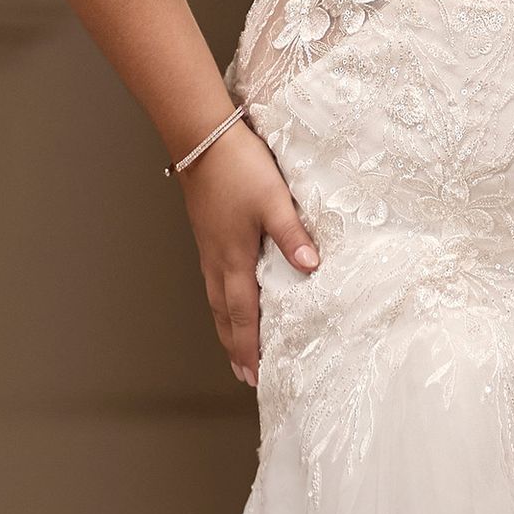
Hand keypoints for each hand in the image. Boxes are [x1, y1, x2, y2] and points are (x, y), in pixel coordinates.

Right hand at [177, 122, 319, 388]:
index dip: (249, 347)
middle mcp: (218, 260)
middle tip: (245, 375)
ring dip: (226, 328)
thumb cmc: (239, 167)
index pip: (244, 314)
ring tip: (234, 349)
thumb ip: (293, 235)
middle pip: (226, 315)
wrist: (201, 138)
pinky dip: (220, 303)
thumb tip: (311, 267)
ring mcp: (209, 248)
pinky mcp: (207, 236)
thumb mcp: (274, 200)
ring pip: (216, 300)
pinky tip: (226, 301)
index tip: (255, 375)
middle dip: (236, 347)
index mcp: (235, 258)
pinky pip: (212, 281)